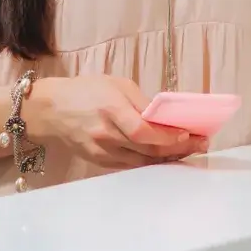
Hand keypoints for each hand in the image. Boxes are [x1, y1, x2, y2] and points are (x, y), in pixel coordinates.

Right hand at [23, 74, 206, 169]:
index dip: (168, 136)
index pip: (144, 132)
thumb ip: (143, 102)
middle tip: (200, 144)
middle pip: (147, 150)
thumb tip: (168, 117)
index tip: (188, 134)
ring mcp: (102, 152)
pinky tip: (165, 156)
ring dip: (168, 157)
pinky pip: (131, 165)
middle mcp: (106, 135)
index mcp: (111, 110)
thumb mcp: (117, 85)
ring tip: (189, 150)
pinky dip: (151, 161)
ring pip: (142, 161)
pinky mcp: (99, 161)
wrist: (50, 110)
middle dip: (177, 148)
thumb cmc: (86, 91)